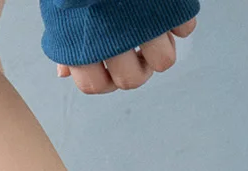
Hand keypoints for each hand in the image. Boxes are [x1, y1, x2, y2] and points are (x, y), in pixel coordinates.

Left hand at [56, 17, 196, 93]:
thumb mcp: (62, 8)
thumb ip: (66, 41)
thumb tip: (65, 73)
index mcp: (83, 44)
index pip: (96, 86)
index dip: (105, 81)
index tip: (110, 69)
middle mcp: (113, 39)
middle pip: (133, 80)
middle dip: (137, 69)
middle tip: (137, 52)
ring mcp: (144, 23)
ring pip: (164, 60)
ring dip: (161, 49)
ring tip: (153, 30)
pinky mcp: (170, 7)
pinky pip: (186, 28)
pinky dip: (179, 20)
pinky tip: (166, 7)